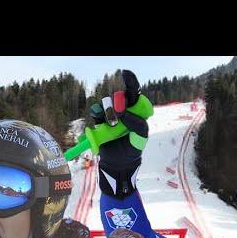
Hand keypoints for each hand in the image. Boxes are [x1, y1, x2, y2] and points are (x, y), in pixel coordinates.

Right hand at [95, 70, 149, 198]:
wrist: (118, 164)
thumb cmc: (133, 149)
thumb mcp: (140, 136)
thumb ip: (137, 123)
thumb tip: (123, 112)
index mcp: (136, 111)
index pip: (135, 93)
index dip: (130, 82)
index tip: (125, 73)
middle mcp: (123, 111)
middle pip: (118, 96)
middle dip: (118, 101)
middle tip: (120, 114)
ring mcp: (110, 116)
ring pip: (105, 102)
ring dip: (108, 111)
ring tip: (112, 124)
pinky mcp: (99, 122)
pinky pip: (96, 111)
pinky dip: (98, 114)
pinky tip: (102, 122)